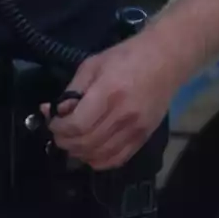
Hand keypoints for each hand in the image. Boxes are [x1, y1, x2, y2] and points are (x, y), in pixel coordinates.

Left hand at [45, 35, 177, 170]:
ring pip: (99, 155)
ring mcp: (135, 129)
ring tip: (72, 142)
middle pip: (86, 143)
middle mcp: (123, 115)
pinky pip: (117, 159)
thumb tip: (55, 112)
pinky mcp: (144, 137)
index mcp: (108, 92)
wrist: (166, 60)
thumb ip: (73, 90)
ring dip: (79, 153)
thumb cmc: (126, 56)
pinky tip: (90, 152)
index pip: (77, 124)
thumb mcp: (93, 64)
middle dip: (65, 141)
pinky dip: (99, 161)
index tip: (52, 122)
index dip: (59, 128)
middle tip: (59, 133)